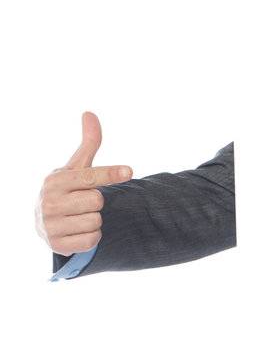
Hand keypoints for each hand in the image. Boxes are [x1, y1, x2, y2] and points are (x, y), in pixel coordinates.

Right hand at [35, 112, 132, 253]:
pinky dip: (91, 237)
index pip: (90, 176)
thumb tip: (90, 113)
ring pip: (96, 222)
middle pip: (98, 201)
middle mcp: (50, 201)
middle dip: (96, 203)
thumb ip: (88, 144)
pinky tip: (78, 231)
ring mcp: (51, 224)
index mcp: (56, 180)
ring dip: (95, 221)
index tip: (129, 171)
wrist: (43, 221)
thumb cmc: (66, 189)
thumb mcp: (75, 167)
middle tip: (82, 202)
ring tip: (80, 217)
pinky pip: (92, 241)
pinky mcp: (57, 245)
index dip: (111, 174)